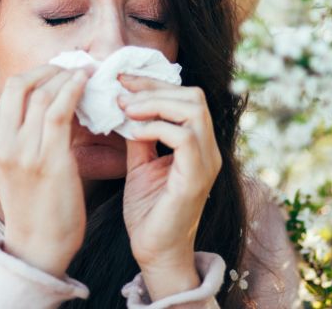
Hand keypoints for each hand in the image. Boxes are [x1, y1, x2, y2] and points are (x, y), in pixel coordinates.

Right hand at [0, 64, 90, 277]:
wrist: (38, 246)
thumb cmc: (35, 204)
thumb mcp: (18, 163)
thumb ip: (26, 132)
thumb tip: (54, 97)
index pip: (12, 89)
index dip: (39, 71)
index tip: (61, 69)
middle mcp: (2, 142)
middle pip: (23, 84)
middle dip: (52, 68)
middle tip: (75, 67)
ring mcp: (22, 151)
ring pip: (43, 93)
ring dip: (68, 77)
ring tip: (86, 73)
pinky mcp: (47, 160)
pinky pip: (59, 111)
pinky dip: (73, 91)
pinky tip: (86, 84)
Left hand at [117, 73, 222, 269]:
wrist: (154, 253)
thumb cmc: (148, 212)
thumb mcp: (140, 163)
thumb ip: (139, 135)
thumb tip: (125, 104)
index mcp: (198, 144)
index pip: (186, 96)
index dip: (154, 83)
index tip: (122, 80)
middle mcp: (209, 150)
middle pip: (193, 96)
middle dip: (154, 87)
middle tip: (122, 92)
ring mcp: (207, 163)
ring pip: (193, 110)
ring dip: (155, 103)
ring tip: (126, 109)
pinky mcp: (196, 178)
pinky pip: (185, 137)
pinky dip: (156, 127)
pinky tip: (134, 132)